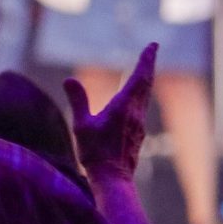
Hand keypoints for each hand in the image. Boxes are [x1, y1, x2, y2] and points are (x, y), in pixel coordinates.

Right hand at [64, 43, 155, 179]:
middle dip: (148, 65)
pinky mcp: (138, 132)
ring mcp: (139, 123)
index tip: (153, 46)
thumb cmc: (95, 153)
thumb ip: (78, 101)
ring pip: (146, 95)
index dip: (146, 60)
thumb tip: (69, 79)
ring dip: (146, 79)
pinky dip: (142, 94)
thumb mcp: (82, 126)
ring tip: (146, 67)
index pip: (139, 77)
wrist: (113, 178)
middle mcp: (136, 113)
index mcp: (123, 107)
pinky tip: (138, 96)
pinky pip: (142, 106)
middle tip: (152, 49)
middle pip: (146, 83)